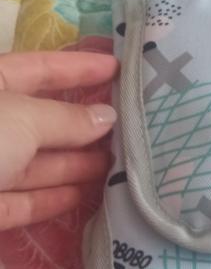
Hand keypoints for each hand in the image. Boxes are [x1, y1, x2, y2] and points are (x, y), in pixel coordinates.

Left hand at [0, 50, 118, 229]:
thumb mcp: (22, 119)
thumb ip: (66, 118)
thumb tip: (107, 116)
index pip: (38, 68)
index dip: (78, 66)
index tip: (119, 66)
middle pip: (39, 119)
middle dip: (82, 122)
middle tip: (132, 124)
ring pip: (32, 163)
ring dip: (75, 163)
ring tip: (121, 163)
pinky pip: (20, 201)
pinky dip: (52, 199)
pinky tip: (86, 195)